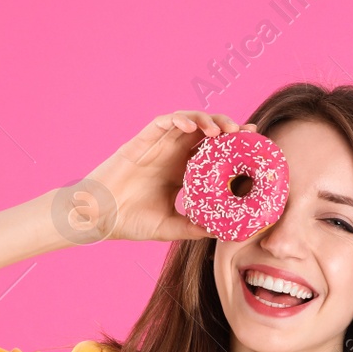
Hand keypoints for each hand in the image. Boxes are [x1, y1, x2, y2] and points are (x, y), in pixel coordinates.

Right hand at [66, 110, 255, 243]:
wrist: (98, 217)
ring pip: (187, 121)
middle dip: (226, 127)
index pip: (212, 153)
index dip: (233, 146)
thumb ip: (194, 227)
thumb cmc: (129, 221)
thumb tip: (222, 232)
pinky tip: (192, 126)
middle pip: (204, 132)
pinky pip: (162, 122)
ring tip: (221, 130)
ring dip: (206, 120)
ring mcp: (157, 146)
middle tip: (244, 133)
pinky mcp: (140, 141)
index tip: (254, 143)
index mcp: (181, 172)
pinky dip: (178, 119)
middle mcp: (171, 155)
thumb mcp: (169, 227)